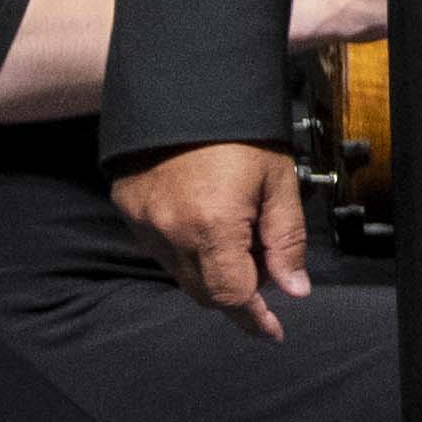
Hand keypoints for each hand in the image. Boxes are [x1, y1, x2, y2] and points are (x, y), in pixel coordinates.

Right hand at [117, 138, 311, 342]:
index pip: (232, 295)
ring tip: (238, 234)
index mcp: (212, 227)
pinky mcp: (127, 208)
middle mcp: (170, 231)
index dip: (254, 318)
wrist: (188, 90)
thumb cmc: (241, 132)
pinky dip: (185, 250)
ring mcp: (143, 221)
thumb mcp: (278, 183)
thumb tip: (293, 289)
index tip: (271, 331)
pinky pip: (159, 248)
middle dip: (238, 292)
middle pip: (205, 292)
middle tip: (265, 266)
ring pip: (180, 273)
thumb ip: (286, 241)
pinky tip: (207, 223)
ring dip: (210, 271)